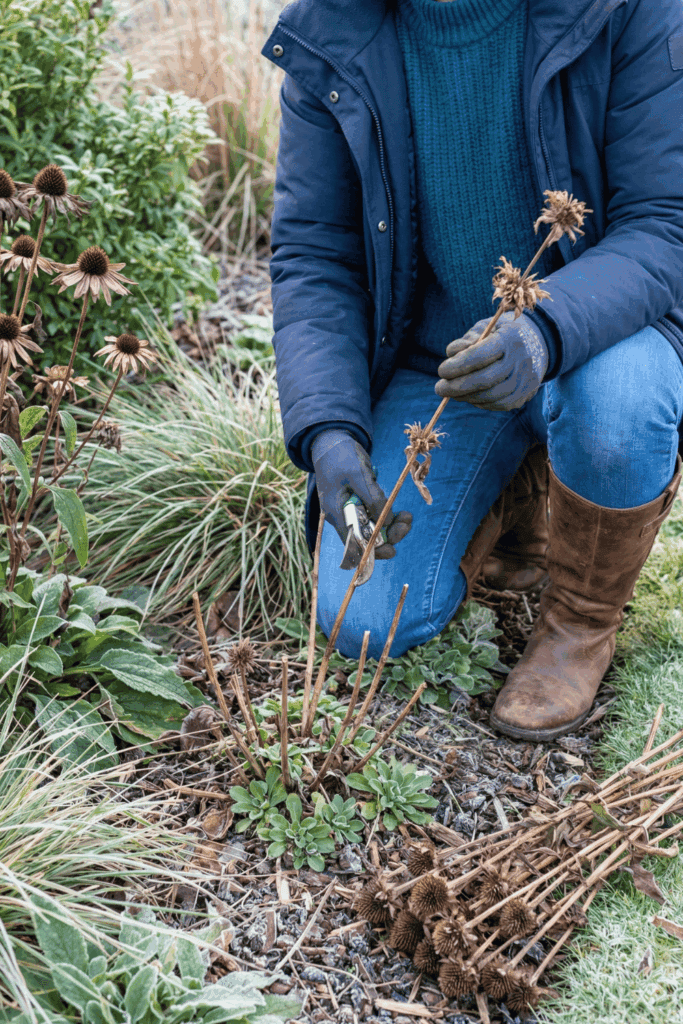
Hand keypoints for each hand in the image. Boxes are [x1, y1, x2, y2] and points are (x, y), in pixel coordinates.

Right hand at [311, 430, 411, 566]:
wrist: (332, 441)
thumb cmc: (341, 456)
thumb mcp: (358, 475)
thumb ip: (373, 498)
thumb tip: (388, 521)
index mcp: (337, 513)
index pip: (353, 544)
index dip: (372, 551)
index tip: (392, 549)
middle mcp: (344, 517)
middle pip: (367, 538)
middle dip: (389, 536)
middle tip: (406, 524)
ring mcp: (352, 510)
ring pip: (374, 528)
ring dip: (393, 526)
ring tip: (408, 517)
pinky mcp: (360, 503)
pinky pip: (376, 516)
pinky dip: (390, 516)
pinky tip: (403, 513)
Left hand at [435, 312, 548, 410]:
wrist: (540, 342)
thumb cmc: (502, 333)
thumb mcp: (486, 328)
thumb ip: (468, 340)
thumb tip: (451, 355)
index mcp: (509, 339)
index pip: (480, 356)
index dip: (458, 366)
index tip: (441, 371)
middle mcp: (521, 360)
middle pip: (485, 380)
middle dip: (457, 387)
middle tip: (439, 388)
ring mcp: (526, 379)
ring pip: (491, 396)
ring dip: (466, 397)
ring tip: (452, 393)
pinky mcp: (526, 394)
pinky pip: (500, 404)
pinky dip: (480, 403)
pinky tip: (469, 396)